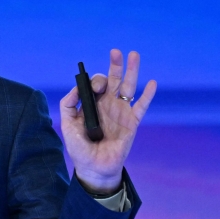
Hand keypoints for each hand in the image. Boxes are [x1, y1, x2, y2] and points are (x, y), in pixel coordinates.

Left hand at [60, 50, 156, 193]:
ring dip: (132, 71)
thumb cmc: (79, 147)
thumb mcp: (67, 125)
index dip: (95, 80)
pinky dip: (148, 95)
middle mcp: (107, 105)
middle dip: (115, 65)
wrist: (94, 167)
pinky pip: (141, 106)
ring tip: (134, 54)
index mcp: (92, 104)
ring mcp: (121, 112)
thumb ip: (68, 105)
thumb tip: (77, 88)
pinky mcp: (132, 122)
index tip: (95, 85)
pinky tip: (152, 83)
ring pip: (128, 87)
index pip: (95, 85)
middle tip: (116, 52)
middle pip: (113, 80)